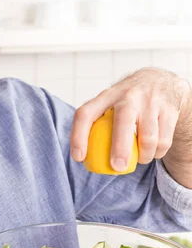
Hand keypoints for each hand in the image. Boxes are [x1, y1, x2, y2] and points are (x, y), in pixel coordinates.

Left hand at [70, 68, 190, 171]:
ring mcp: (150, 102)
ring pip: (148, 138)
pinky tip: (153, 152)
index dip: (79, 136)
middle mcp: (128, 96)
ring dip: (144, 157)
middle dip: (120, 149)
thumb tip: (83, 158)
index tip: (78, 158)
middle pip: (123, 123)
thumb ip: (98, 123)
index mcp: (107, 96)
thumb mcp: (110, 101)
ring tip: (140, 160)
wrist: (161, 80)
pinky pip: (163, 141)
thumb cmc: (127, 100)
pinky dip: (157, 153)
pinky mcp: (169, 110)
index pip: (86, 113)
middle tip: (117, 168)